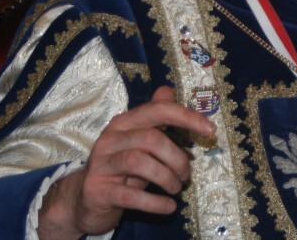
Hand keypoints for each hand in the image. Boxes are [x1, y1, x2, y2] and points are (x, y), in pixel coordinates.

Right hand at [36, 86, 213, 239]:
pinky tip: (168, 207)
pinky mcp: (97, 190)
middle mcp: (110, 138)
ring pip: (140, 163)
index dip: (187, 117)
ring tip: (176, 188)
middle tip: (187, 175)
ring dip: (167, 178)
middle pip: (152, 138)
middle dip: (177, 158)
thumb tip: (168, 89)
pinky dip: (155, 203)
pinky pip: (130, 196)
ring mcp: (101, 164)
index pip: (158, 110)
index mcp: (124, 123)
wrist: (86, 200)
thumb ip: (155, 118)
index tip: (210, 130)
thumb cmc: (120, 168)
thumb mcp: (138, 141)